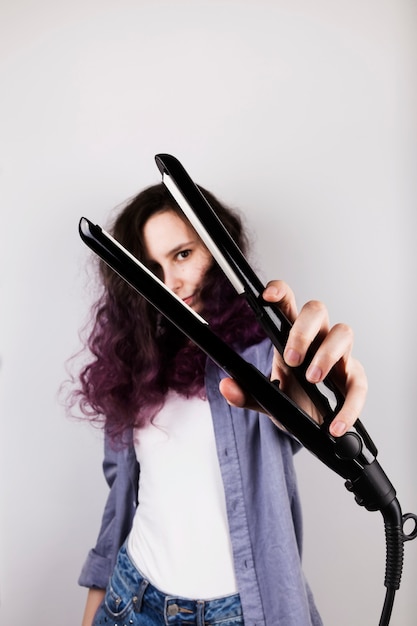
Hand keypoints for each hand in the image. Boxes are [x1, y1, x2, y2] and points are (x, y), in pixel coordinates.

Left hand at [219, 280, 366, 436]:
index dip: (280, 292)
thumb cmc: (289, 397)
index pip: (287, 302)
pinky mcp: (353, 377)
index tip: (267, 297)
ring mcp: (338, 354)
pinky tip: (336, 424)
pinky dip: (349, 405)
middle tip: (291, 359)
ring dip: (327, 355)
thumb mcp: (264, 398)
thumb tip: (226, 386)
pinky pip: (358, 383)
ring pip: (343, 333)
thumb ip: (245, 393)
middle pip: (316, 310)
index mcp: (289, 335)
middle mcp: (317, 337)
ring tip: (312, 379)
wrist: (309, 424)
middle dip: (303, 331)